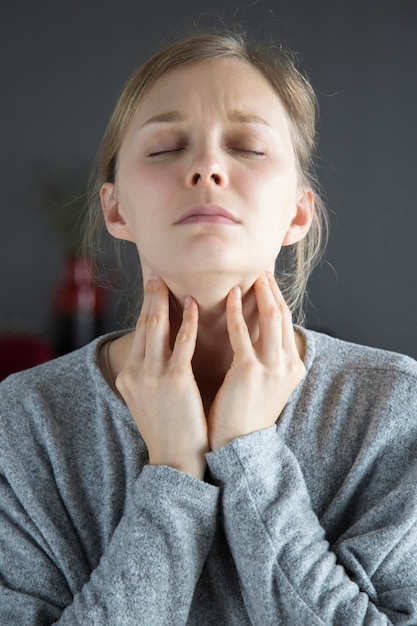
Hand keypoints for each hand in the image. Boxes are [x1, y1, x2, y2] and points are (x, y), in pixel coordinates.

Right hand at [115, 276, 208, 479]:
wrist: (175, 461)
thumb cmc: (169, 430)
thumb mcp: (149, 399)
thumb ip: (151, 373)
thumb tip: (161, 352)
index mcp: (129, 375)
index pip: (138, 333)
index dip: (145, 307)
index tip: (151, 288)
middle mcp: (136, 371)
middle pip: (143, 324)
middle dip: (150, 296)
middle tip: (157, 273)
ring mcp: (153, 376)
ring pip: (157, 327)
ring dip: (164, 300)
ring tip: (171, 280)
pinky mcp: (174, 381)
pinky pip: (181, 344)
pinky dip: (187, 322)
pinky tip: (193, 306)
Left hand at [208, 272, 304, 450]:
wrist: (239, 446)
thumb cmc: (244, 414)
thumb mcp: (266, 385)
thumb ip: (267, 359)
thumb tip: (255, 335)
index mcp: (293, 367)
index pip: (287, 323)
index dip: (277, 298)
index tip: (267, 280)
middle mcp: (288, 364)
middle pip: (282, 315)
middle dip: (272, 290)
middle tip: (261, 270)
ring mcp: (272, 367)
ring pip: (270, 318)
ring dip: (260, 293)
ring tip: (249, 276)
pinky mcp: (250, 371)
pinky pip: (243, 333)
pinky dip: (237, 312)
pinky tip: (230, 296)